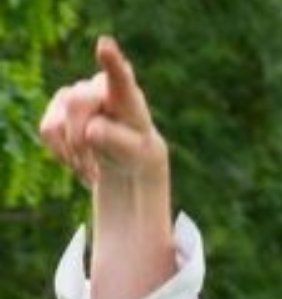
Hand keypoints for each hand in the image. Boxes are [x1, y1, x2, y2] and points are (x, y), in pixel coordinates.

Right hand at [39, 35, 165, 188]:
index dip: (111, 61)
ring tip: (95, 167)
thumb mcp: (136, 154)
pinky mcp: (56, 109)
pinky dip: (63, 154)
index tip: (106, 45)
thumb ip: (118, 141)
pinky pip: (48, 131)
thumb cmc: (136, 152)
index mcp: (126, 94)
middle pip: (75, 103)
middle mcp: (98, 86)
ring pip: (60, 123)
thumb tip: (91, 131)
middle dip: (81, 140)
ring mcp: (74, 94)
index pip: (118, 76)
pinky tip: (80, 159)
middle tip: (98, 173)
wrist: (125, 158)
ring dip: (76, 154)